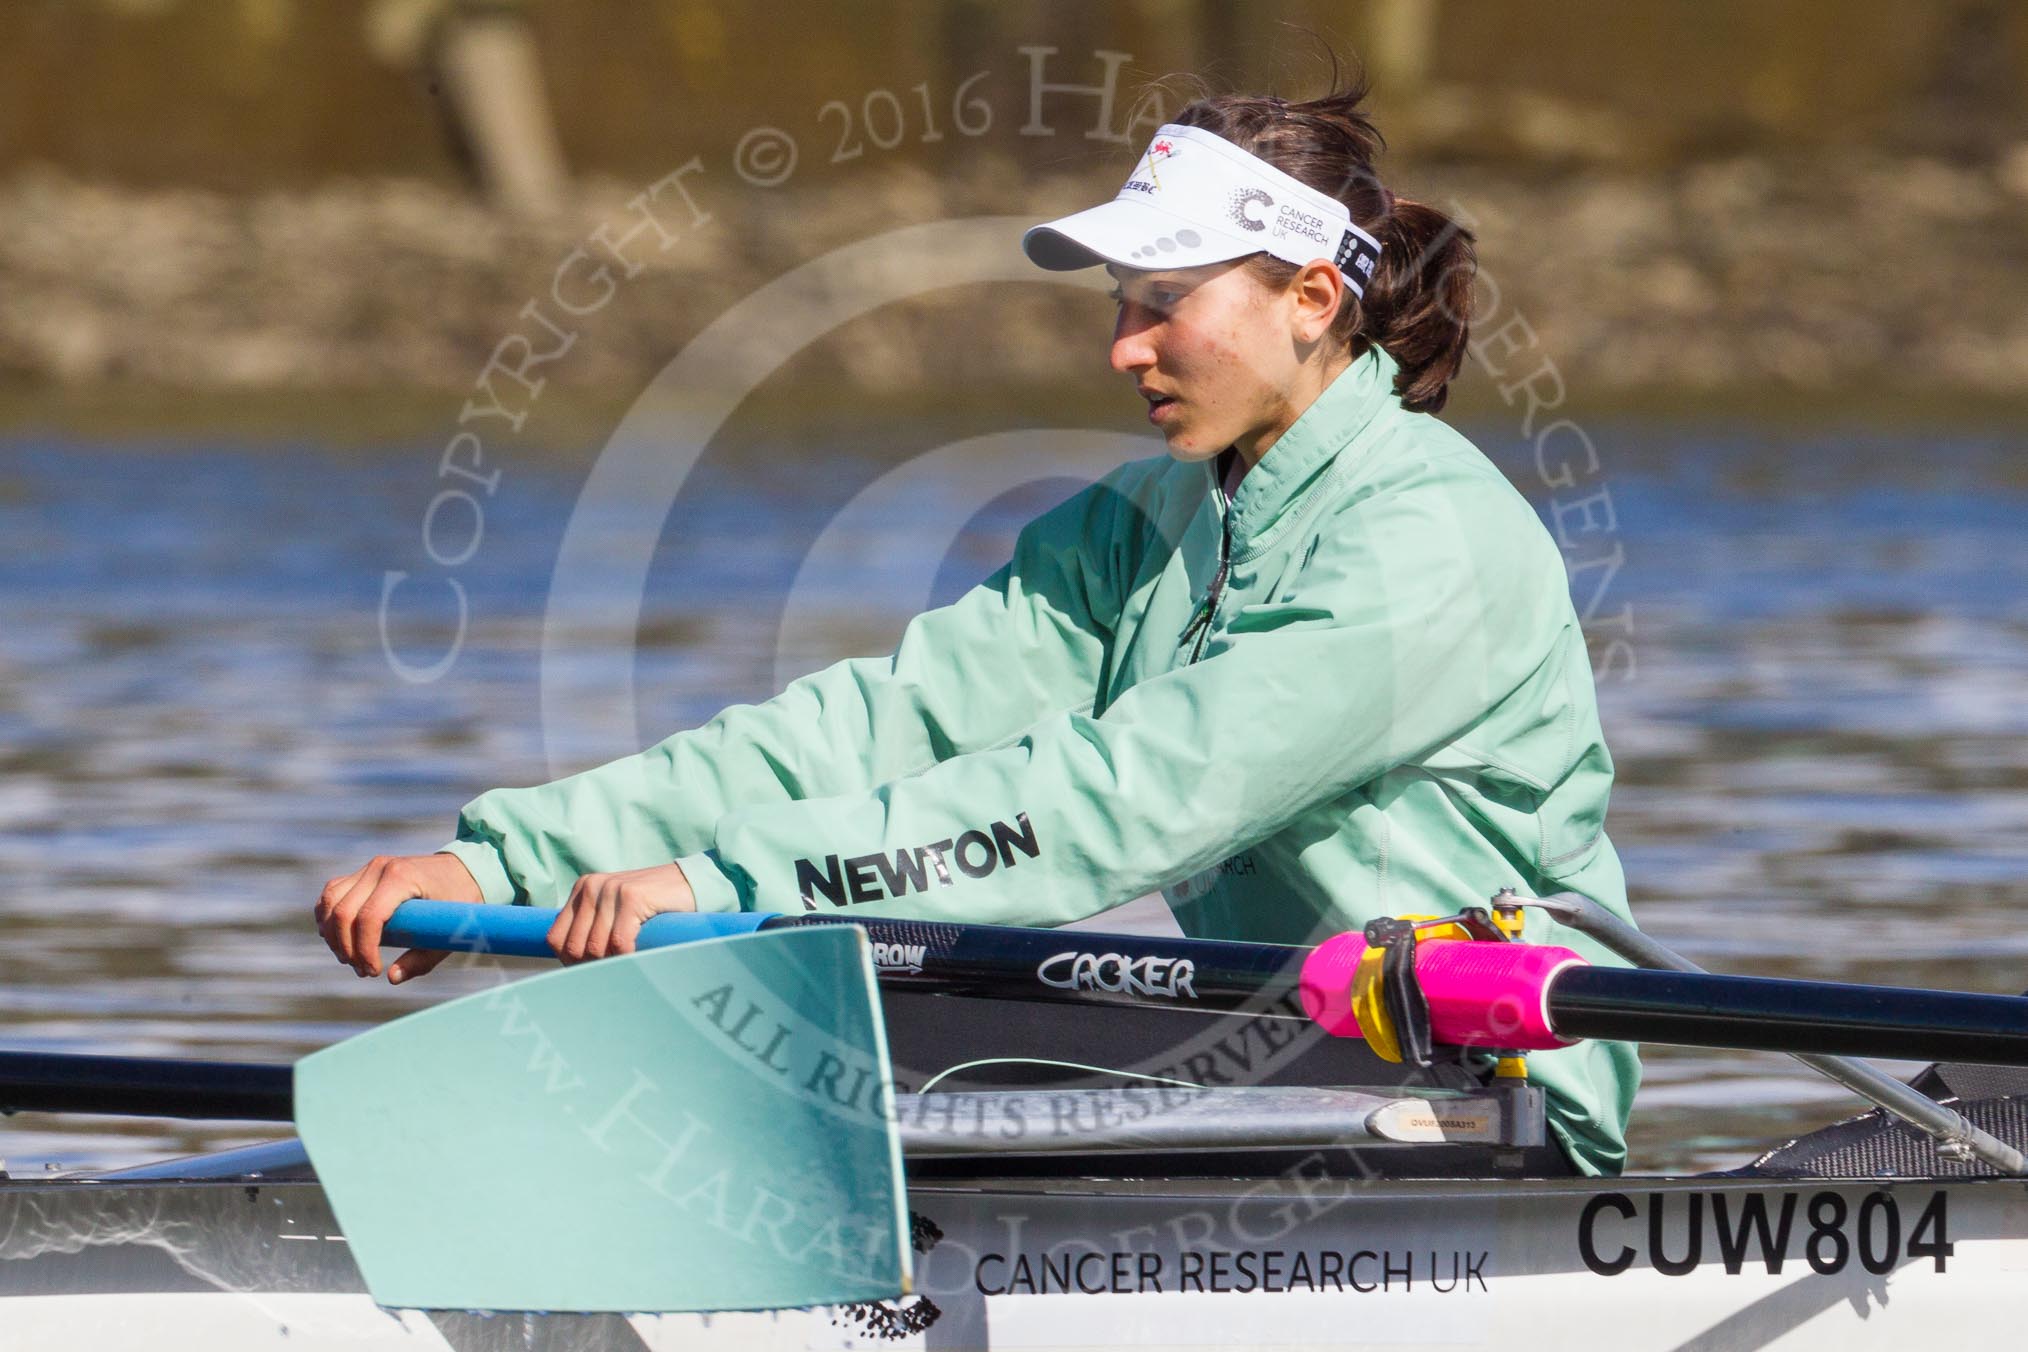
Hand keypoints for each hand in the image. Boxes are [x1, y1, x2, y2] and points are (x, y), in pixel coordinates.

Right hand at [315, 852, 482, 982]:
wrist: (465, 869)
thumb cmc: (460, 901)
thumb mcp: (449, 932)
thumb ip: (422, 959)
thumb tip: (392, 978)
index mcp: (402, 877)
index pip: (368, 917)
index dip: (364, 950)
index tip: (373, 971)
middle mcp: (380, 868)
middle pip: (343, 912)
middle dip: (346, 948)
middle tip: (363, 971)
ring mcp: (370, 867)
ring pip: (330, 901)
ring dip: (332, 935)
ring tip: (349, 959)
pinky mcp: (364, 872)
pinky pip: (332, 894)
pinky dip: (328, 917)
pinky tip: (338, 939)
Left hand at [546, 863, 696, 963]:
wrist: (690, 884)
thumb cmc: (652, 905)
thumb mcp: (614, 911)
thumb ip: (593, 927)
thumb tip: (571, 964)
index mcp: (582, 889)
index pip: (555, 938)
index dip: (569, 963)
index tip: (589, 973)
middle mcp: (591, 886)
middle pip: (574, 946)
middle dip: (590, 967)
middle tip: (609, 976)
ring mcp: (610, 889)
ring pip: (596, 947)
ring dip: (610, 964)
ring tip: (625, 969)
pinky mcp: (631, 896)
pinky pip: (619, 942)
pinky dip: (627, 958)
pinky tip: (638, 959)